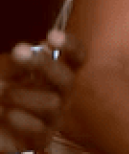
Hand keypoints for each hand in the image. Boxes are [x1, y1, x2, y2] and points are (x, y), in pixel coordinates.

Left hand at [0, 30, 83, 151]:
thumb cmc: (3, 92)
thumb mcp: (8, 71)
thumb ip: (21, 60)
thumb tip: (38, 49)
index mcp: (58, 74)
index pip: (77, 58)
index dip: (70, 46)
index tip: (52, 36)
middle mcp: (61, 94)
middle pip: (65, 78)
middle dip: (42, 64)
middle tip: (17, 52)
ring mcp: (54, 116)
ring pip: (52, 103)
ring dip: (21, 95)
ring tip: (1, 93)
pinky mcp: (43, 138)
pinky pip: (40, 129)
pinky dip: (20, 119)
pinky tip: (7, 114)